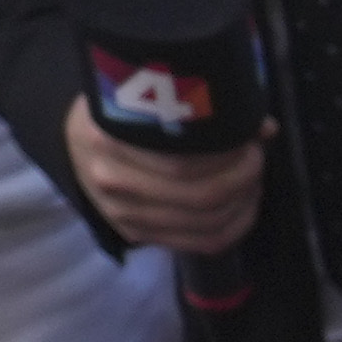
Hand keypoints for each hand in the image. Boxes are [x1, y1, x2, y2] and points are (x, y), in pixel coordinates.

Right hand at [61, 106, 265, 257]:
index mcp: (108, 138)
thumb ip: (198, 110)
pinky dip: (235, 227)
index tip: (249, 140)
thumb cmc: (119, 113)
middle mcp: (111, 180)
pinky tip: (244, 206)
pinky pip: (202, 243)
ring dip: (243, 203)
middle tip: (255, 158)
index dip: (229, 156)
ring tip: (252, 180)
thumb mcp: (144, 98)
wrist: (77, 144)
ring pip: (207, 223)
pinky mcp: (138, 234)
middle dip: (242, 177)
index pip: (183, 161)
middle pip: (200, 195)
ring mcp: (123, 214)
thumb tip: (264, 126)